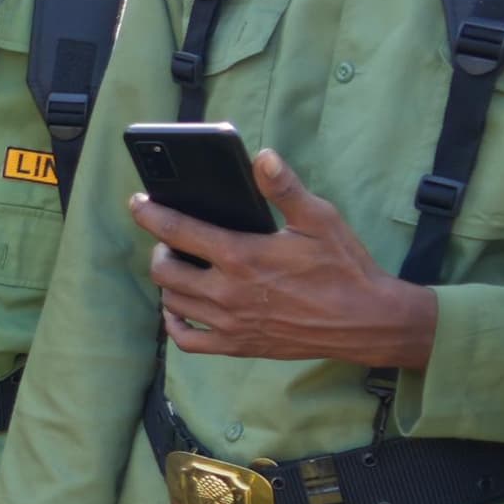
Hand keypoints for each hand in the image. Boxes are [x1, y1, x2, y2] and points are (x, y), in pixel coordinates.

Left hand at [137, 154, 442, 368]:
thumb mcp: (320, 219)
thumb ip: (285, 188)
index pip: (178, 232)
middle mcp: (227, 293)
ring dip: (168, 283)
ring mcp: (230, 323)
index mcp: (242, 257)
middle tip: (170, 239)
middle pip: (165, 271)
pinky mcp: (237, 346)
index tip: (138, 203)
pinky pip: (187, 341)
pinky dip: (175, 325)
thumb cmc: (344, 268)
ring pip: (172, 303)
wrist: (366, 321)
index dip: (151, 214)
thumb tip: (262, 157)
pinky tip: (180, 310)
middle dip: (159, 249)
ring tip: (179, 267)